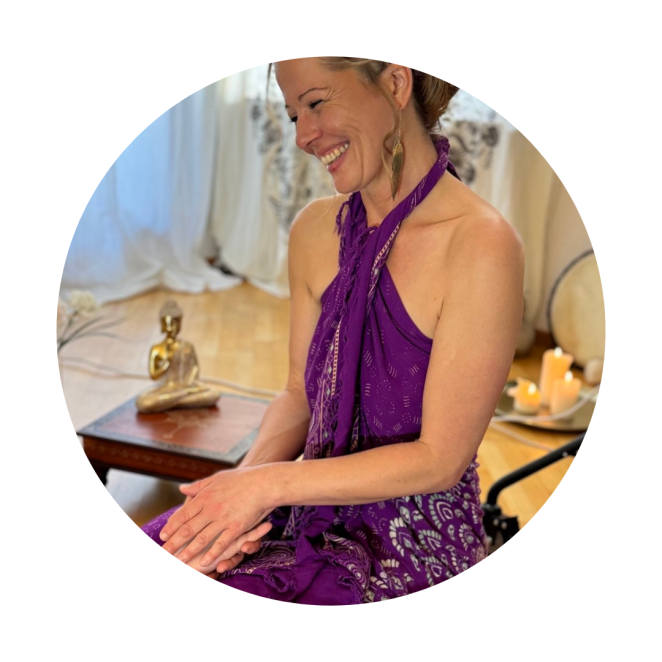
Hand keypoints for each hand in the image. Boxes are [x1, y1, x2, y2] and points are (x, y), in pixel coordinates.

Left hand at [159, 466, 273, 566]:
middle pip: (188, 528)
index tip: (162, 536)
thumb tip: (181, 489)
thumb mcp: (217, 478)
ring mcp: (224, 518)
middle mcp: (211, 508)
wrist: (263, 482)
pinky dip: (213, 553)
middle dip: (174, 543)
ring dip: (188, 551)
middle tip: (163, 554)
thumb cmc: (241, 479)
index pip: (183, 514)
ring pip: (202, 538)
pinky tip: (205, 562)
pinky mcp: (237, 527)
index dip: (172, 526)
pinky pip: (222, 543)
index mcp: (205, 497)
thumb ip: (199, 486)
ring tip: (178, 561)